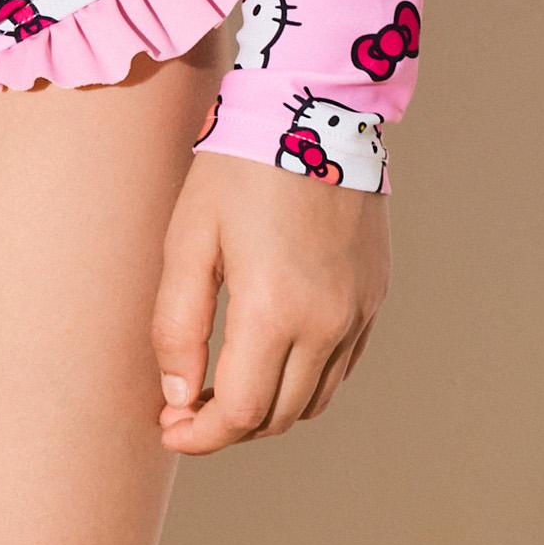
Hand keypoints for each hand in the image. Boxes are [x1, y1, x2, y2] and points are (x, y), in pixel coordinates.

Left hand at [150, 145, 389, 453]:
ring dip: (268, 408)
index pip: (241, 414)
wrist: (312, 109)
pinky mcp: (374, 296)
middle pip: (278, 417)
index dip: (200, 435)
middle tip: (187, 410)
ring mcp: (358, 312)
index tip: (169, 428)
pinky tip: (271, 356)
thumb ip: (178, 325)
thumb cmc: (236, 170)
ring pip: (313, 400)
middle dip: (228, 428)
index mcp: (274, 310)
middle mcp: (327, 323)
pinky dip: (304, 379)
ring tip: (226, 386)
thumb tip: (179, 397)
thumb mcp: (188, 239)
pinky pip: (341, 366)